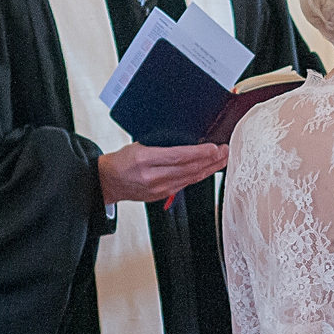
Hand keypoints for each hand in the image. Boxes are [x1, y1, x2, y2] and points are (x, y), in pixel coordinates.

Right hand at [98, 142, 227, 204]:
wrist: (108, 182)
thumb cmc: (122, 161)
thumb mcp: (138, 145)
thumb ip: (161, 143)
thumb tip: (187, 138)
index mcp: (145, 160)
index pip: (178, 156)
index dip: (199, 152)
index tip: (214, 147)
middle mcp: (153, 177)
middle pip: (189, 169)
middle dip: (211, 159)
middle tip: (225, 150)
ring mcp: (158, 189)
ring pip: (191, 178)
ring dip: (210, 168)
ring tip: (223, 159)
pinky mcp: (162, 195)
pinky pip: (185, 185)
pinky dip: (199, 176)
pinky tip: (208, 170)